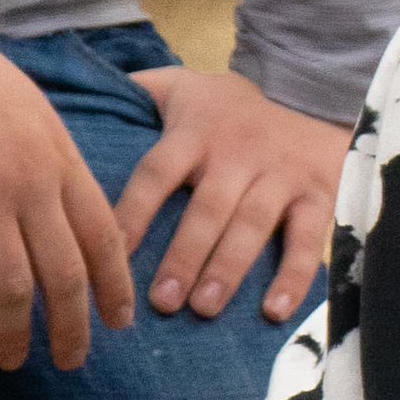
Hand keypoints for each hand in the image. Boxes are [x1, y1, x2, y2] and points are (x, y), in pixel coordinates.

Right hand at [0, 52, 138, 370]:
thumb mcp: (38, 113)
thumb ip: (54, 162)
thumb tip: (64, 210)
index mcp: (63, 162)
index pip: (103, 234)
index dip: (114, 283)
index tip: (120, 320)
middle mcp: (33, 188)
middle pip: (65, 272)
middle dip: (72, 324)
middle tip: (71, 360)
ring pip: (12, 286)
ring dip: (15, 331)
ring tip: (13, 360)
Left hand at [110, 69, 350, 321]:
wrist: (314, 91)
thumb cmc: (232, 106)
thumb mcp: (183, 87)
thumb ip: (137, 92)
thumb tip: (81, 94)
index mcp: (196, 134)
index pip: (157, 174)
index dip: (133, 213)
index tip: (112, 257)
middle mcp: (238, 154)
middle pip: (208, 207)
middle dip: (185, 255)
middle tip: (163, 301)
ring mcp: (280, 175)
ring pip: (253, 224)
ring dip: (228, 268)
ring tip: (204, 308)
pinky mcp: (318, 192)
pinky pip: (307, 237)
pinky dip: (294, 275)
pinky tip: (274, 312)